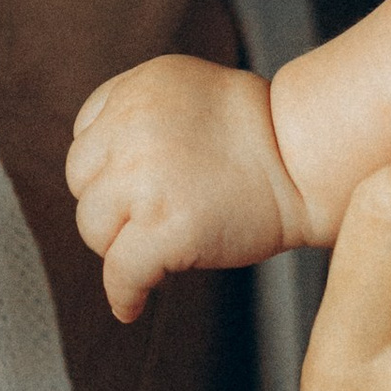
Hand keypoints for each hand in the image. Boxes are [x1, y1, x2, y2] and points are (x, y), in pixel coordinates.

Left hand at [66, 54, 308, 320]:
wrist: (308, 160)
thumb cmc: (263, 136)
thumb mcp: (188, 94)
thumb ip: (140, 118)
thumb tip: (101, 175)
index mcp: (138, 87)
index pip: (86, 138)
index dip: (110, 171)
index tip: (135, 190)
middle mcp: (133, 126)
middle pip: (82, 183)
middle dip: (112, 206)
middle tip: (152, 220)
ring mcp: (146, 177)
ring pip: (93, 227)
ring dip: (119, 245)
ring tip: (159, 247)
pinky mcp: (165, 227)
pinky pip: (120, 271)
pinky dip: (124, 294)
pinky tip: (133, 303)